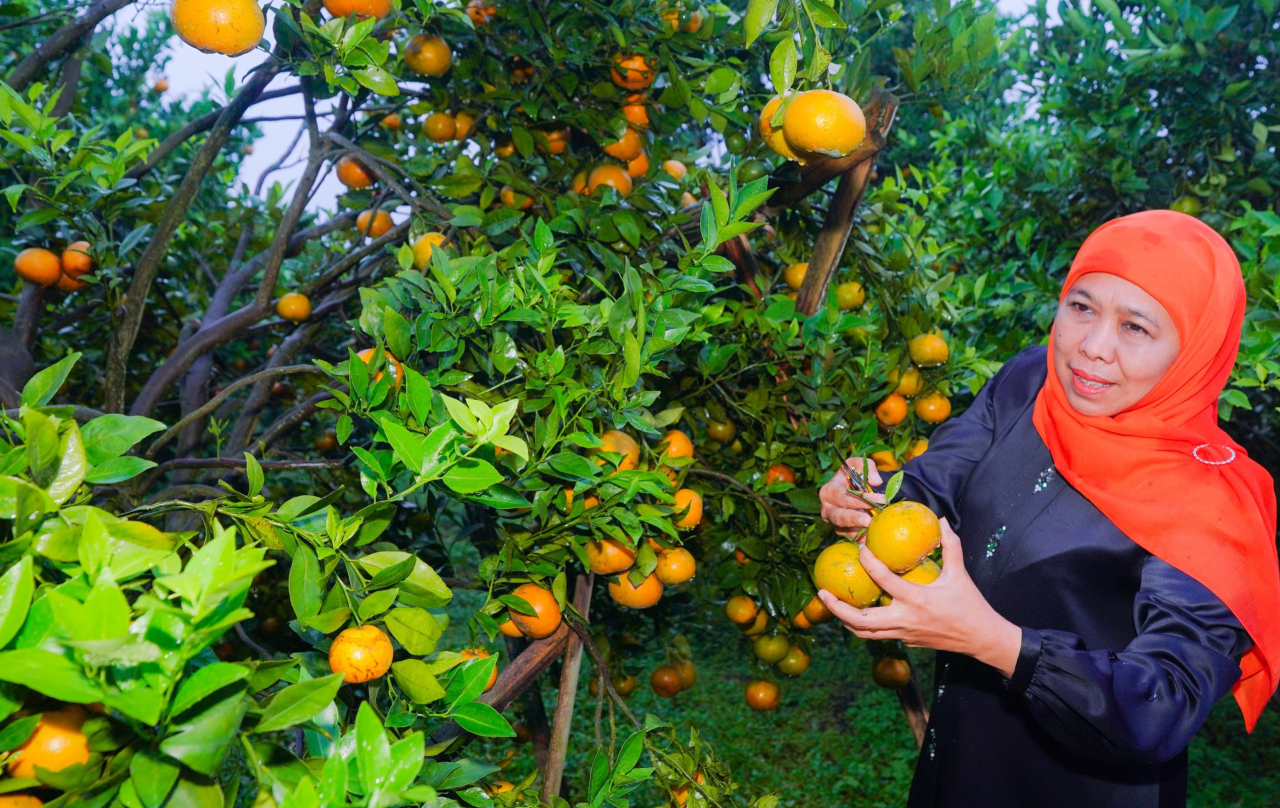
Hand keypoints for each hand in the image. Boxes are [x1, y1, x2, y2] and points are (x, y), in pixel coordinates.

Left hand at [817, 518, 1023, 677]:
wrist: (981, 639)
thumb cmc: (970, 604)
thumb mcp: (960, 573)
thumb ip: (950, 545)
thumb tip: (942, 520)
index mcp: (916, 600)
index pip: (883, 580)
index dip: (868, 562)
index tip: (859, 549)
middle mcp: (905, 620)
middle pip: (861, 620)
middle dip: (837, 608)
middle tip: (822, 592)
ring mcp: (904, 634)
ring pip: (865, 633)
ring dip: (845, 620)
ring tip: (832, 605)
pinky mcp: (906, 643)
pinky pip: (879, 635)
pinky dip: (863, 625)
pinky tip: (856, 612)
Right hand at [819, 458, 885, 536]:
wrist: (852, 489)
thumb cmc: (853, 476)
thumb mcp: (857, 465)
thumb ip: (867, 467)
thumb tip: (876, 481)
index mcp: (828, 491)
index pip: (844, 497)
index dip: (862, 499)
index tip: (882, 499)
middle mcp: (827, 509)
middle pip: (839, 516)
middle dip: (854, 518)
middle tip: (869, 521)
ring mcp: (833, 522)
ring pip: (843, 530)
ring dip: (858, 532)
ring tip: (871, 534)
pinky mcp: (841, 532)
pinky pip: (850, 538)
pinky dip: (861, 540)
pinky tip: (872, 541)